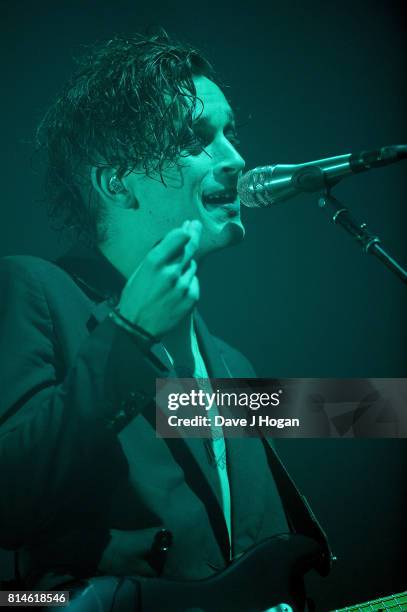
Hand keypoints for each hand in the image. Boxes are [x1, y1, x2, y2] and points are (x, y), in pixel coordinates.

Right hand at [117, 220, 201, 339]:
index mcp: (154, 262)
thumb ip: (158, 255)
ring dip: (186, 266)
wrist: (137, 327)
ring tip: (172, 276)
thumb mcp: (140, 271)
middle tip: (196, 226)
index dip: (185, 230)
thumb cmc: (135, 297)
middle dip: (193, 234)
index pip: (179, 237)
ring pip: (192, 266)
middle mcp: (171, 271)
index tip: (188, 226)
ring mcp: (183, 285)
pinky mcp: (191, 297)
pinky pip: (194, 281)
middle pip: (190, 247)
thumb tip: (174, 238)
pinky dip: (188, 282)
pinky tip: (176, 289)